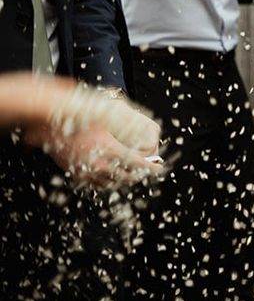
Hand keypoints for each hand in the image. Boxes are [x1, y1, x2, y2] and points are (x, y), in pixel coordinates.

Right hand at [22, 82, 162, 188]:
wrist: (48, 124)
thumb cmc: (77, 117)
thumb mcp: (103, 118)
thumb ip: (121, 124)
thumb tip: (138, 123)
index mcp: (108, 149)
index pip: (136, 163)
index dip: (149, 167)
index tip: (159, 167)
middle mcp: (98, 163)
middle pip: (125, 176)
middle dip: (138, 175)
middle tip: (147, 171)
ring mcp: (85, 171)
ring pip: (111, 182)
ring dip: (123, 180)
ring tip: (131, 174)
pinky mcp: (75, 173)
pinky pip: (95, 184)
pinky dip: (106, 182)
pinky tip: (110, 177)